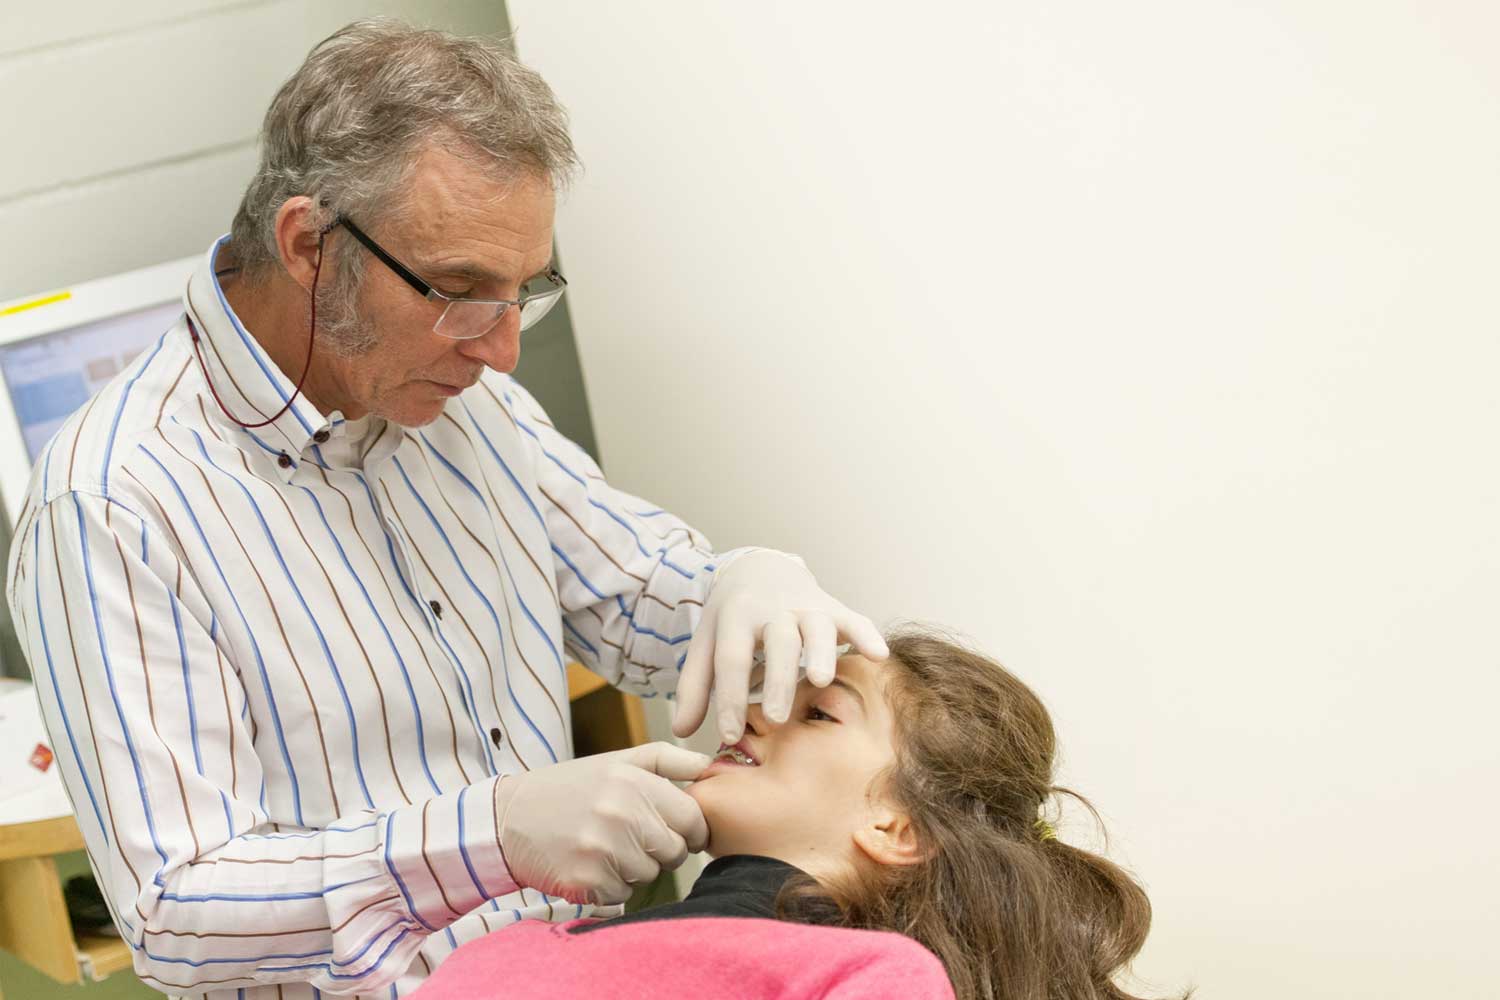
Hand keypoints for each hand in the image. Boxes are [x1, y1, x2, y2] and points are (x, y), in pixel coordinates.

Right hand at [495, 742, 711, 905]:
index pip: (693, 818)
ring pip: (650, 876)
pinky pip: (621, 896)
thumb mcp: (616, 761)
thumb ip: (666, 759)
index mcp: (633, 782)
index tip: (677, 831)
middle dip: (661, 850)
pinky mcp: (585, 881)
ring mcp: (602, 849)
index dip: (691, 830)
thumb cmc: (569, 788)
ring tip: (605, 848)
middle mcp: (620, 814)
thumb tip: (709, 764)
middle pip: (675, 852)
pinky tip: (589, 865)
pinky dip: (610, 887)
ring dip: (634, 869)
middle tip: (632, 838)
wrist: (508, 819)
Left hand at [671, 550, 888, 742]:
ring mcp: (806, 605)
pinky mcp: (833, 606)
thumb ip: (694, 687)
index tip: (729, 736)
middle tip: (775, 716)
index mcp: (736, 616)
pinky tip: (878, 656)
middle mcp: (773, 608)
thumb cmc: (732, 619)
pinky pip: (853, 618)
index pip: (731, 658)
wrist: (760, 568)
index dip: (729, 698)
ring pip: (817, 626)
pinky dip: (866, 634)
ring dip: (821, 652)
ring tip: (822, 682)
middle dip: (777, 679)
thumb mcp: (706, 644)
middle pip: (777, 642)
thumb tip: (681, 732)